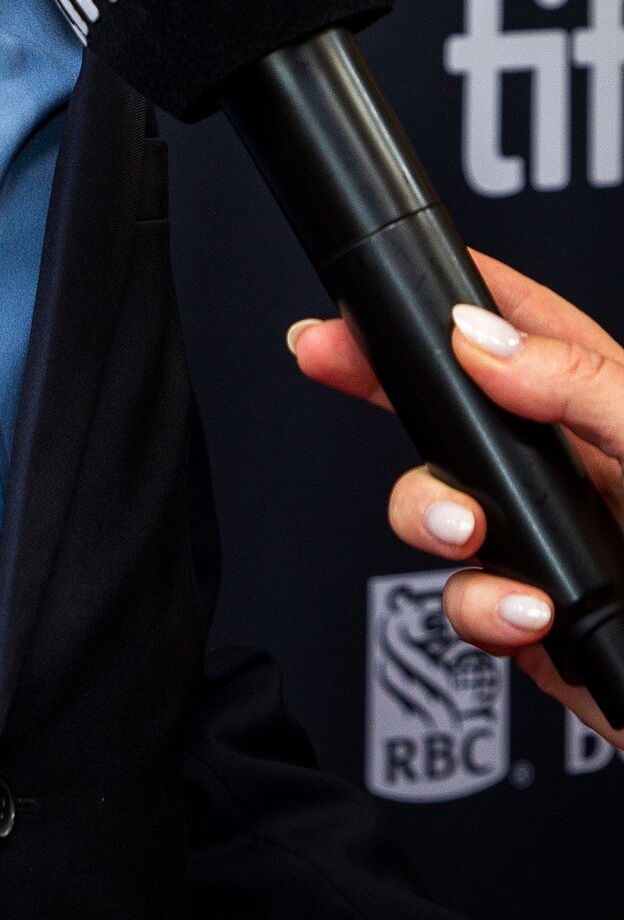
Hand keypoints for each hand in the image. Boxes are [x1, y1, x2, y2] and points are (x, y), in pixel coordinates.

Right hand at [289, 252, 623, 749]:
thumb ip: (579, 386)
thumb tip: (477, 337)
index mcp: (604, 400)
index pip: (508, 323)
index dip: (435, 296)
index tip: (368, 290)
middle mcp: (568, 469)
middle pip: (446, 407)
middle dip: (379, 382)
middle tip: (323, 355)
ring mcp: (547, 547)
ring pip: (438, 508)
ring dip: (430, 511)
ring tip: (468, 530)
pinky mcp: (539, 629)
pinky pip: (468, 608)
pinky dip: (480, 608)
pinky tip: (524, 610)